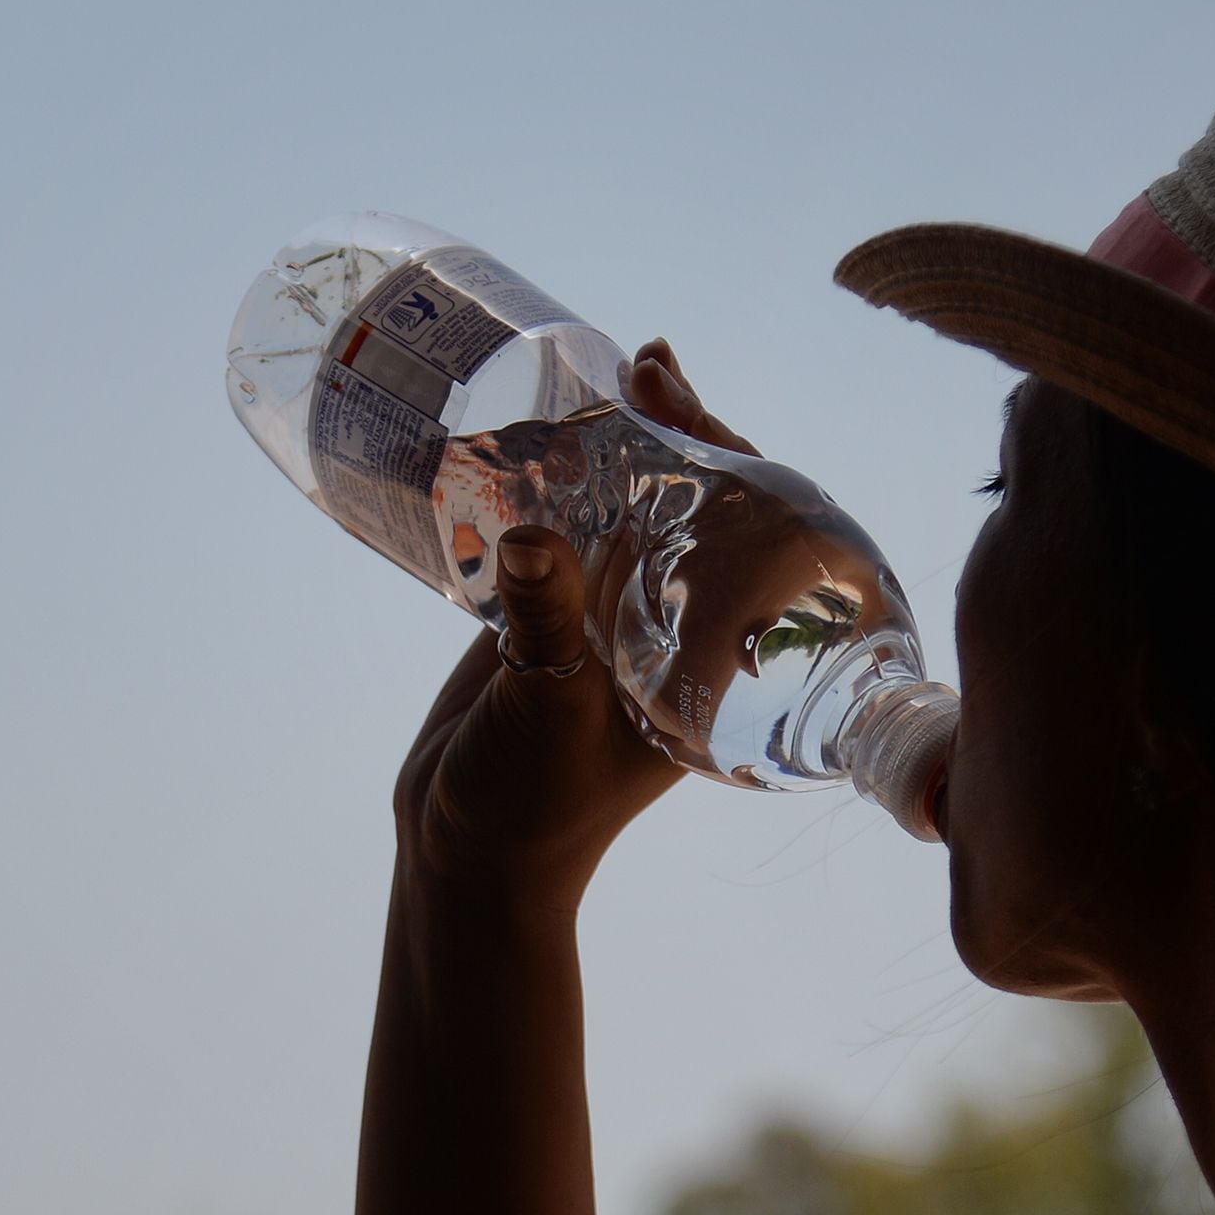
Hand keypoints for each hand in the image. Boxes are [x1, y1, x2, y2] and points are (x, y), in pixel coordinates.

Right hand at [388, 342, 757, 912]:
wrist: (462, 847)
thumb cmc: (531, 807)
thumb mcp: (545, 717)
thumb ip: (541, 628)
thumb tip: (531, 535)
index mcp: (710, 655)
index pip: (752, 539)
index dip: (733, 461)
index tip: (692, 405)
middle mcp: (673, 625)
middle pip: (698, 504)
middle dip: (679, 430)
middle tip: (645, 366)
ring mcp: (610, 612)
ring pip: (631, 504)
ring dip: (620, 439)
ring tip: (605, 370)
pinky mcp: (549, 607)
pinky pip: (565, 524)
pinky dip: (557, 473)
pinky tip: (542, 422)